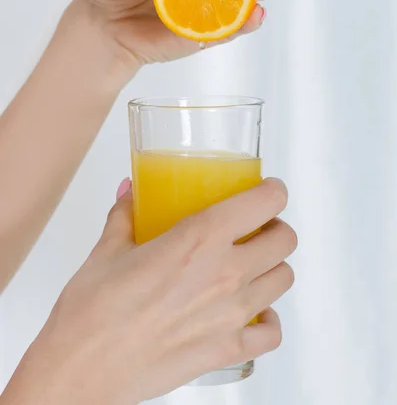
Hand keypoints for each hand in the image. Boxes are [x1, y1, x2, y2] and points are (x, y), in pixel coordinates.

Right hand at [3, 179, 295, 404]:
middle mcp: (224, 273)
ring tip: (252, 265)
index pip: (264, 202)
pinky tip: (250, 312)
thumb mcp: (107, 250)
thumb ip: (126, 214)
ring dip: (273, 266)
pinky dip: (268, 319)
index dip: (273, 190)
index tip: (268, 189)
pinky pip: (272, 332)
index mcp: (198, 239)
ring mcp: (231, 314)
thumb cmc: (92, 312)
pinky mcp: (228, 350)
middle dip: (275, 227)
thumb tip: (129, 193)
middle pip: (284, 240)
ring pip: (284, 278)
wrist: (81, 369)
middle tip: (257, 227)